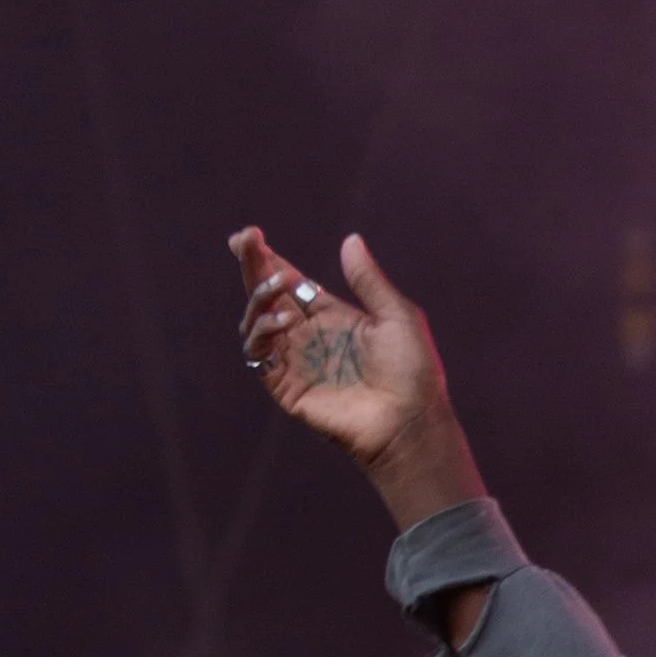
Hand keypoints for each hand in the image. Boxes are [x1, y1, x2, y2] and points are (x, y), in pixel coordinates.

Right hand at [232, 228, 483, 528]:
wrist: (410, 421)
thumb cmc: (413, 372)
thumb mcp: (396, 315)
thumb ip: (368, 280)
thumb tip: (350, 239)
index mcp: (333, 317)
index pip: (292, 283)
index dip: (268, 260)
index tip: (252, 235)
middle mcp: (310, 336)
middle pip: (267, 296)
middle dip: (251, 267)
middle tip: (243, 240)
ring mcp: (296, 361)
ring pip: (256, 321)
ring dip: (258, 297)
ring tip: (277, 284)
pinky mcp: (287, 386)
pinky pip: (259, 355)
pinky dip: (262, 333)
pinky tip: (281, 320)